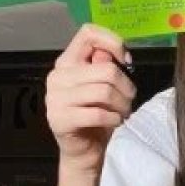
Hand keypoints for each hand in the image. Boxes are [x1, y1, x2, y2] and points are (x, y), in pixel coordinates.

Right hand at [45, 23, 135, 172]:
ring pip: (105, 91)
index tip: (125, 61)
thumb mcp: (102, 87)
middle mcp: (58, 76)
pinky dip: (114, 119)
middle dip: (126, 86)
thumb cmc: (95, 117)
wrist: (81, 152)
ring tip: (123, 112)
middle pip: (106, 69)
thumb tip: (114, 54)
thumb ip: (105, 66)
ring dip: (123, 104)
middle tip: (129, 99)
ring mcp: (56, 98)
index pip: (88, 33)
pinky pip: (99, 114)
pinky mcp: (61, 119)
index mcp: (67, 62)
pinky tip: (114, 122)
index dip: (113, 42)